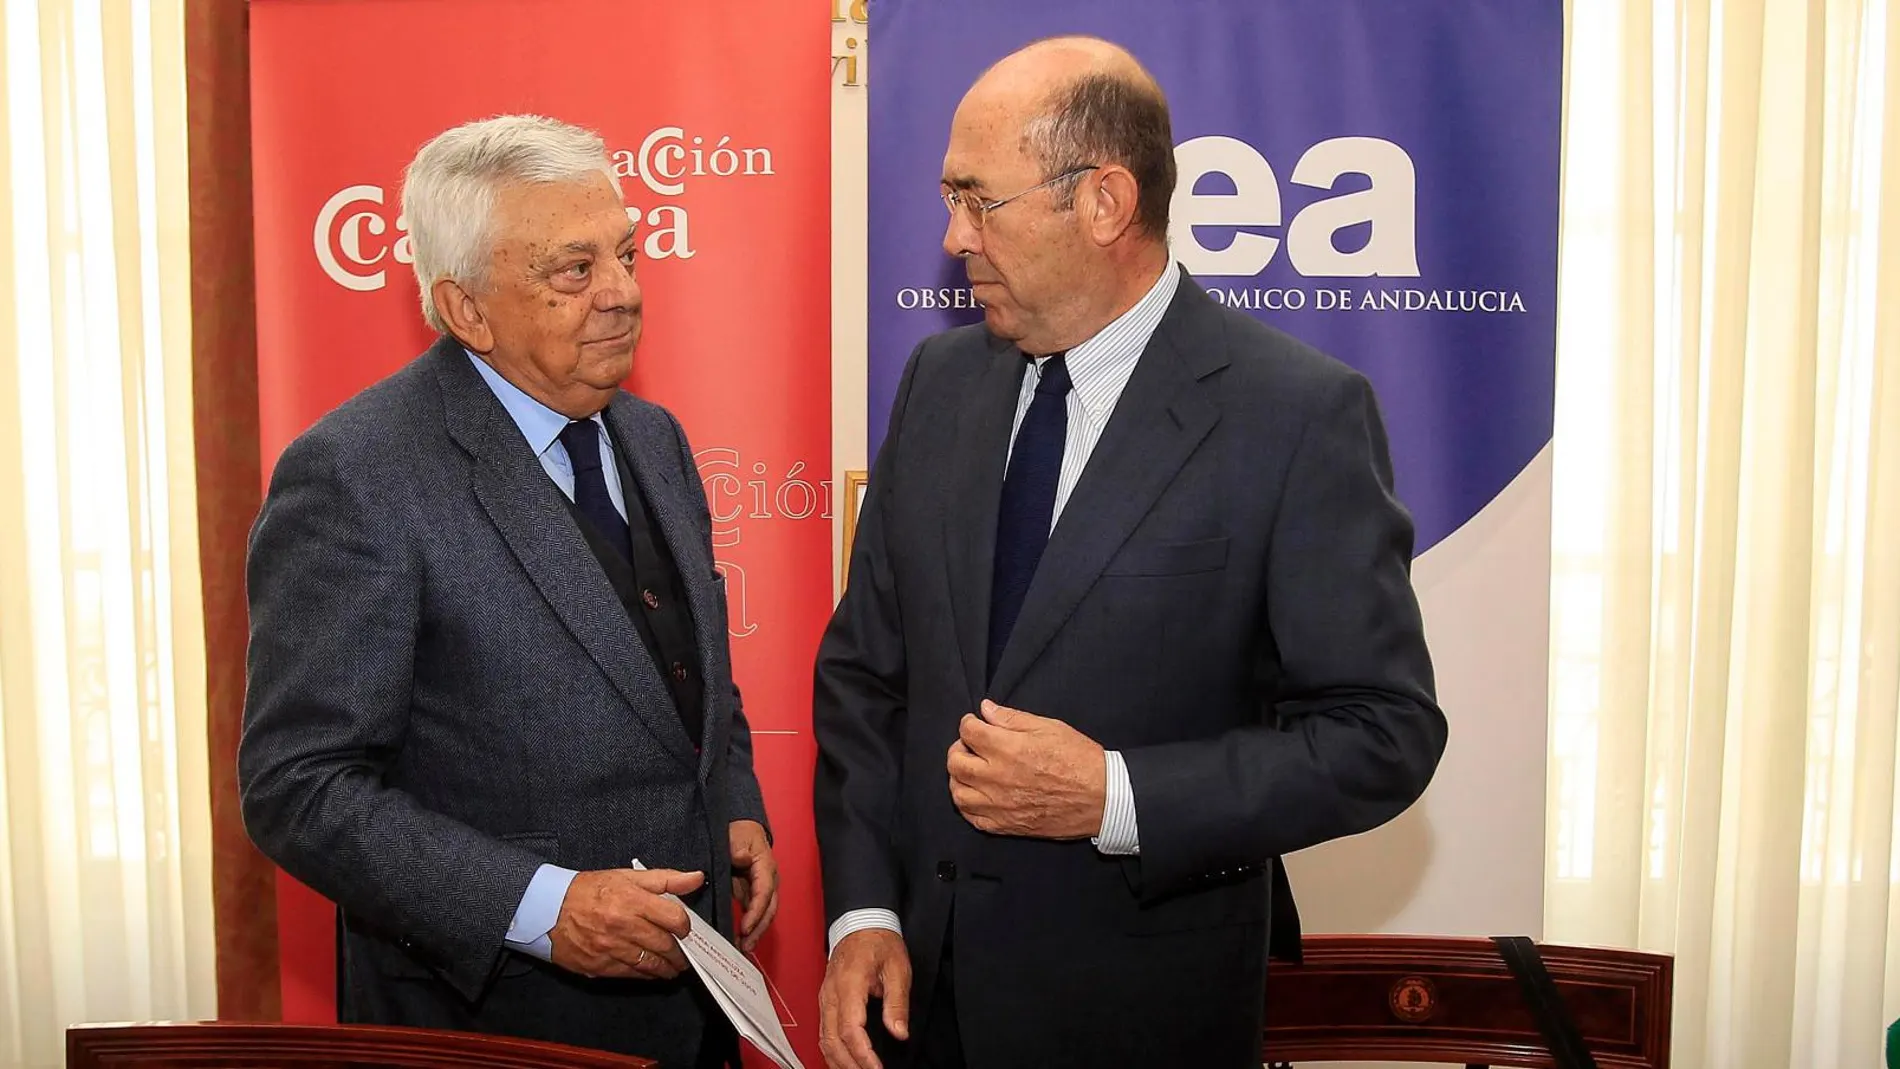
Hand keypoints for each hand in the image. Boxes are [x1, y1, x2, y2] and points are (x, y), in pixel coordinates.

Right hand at [548, 867, 701, 979]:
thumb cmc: (588, 890)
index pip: (674, 918)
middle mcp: (623, 926)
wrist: (547, 909)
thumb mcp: (626, 876)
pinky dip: (646, 974)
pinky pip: (631, 974)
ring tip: (673, 967)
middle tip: (685, 954)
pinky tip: (652, 971)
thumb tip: (696, 878)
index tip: (686, 929)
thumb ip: (665, 879)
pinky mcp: (599, 966)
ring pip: (650, 964)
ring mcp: (611, 949)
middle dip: (680, 952)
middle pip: (665, 945)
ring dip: (667, 967)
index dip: (686, 926)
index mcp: (632, 900)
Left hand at [729, 819, 778, 952]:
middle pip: (769, 909)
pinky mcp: (752, 892)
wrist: (741, 826)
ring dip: (755, 931)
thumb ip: (738, 849)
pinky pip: (754, 911)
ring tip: (744, 947)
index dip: (756, 912)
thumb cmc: (740, 831)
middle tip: (746, 945)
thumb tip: (742, 860)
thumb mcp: (738, 836)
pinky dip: (750, 925)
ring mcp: (762, 888)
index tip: (745, 927)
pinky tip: (741, 937)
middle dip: (759, 929)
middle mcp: (768, 880)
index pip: (764, 893)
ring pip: (764, 913)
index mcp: (766, 867)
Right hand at [819, 928, 910, 1068]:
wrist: (860, 923)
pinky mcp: (826, 1001)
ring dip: (839, 1061)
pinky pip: (824, 1032)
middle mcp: (831, 994)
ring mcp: (825, 998)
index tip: (876, 1068)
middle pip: (832, 1039)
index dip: (862, 1053)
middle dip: (850, 1064)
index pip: (850, 1028)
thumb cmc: (879, 942)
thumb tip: (899, 1032)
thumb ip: (897, 1003)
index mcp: (849, 984)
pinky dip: (832, 1051)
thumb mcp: (898, 969)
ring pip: (824, 1039)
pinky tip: (844, 1062)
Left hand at [947, 699, 1106, 838]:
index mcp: (1008, 749)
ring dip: (959, 778)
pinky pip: (973, 818)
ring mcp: (999, 805)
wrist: (1102, 798)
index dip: (968, 723)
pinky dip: (968, 806)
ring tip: (971, 771)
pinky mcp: (1006, 826)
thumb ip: (1012, 718)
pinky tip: (978, 795)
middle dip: (958, 748)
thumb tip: (986, 709)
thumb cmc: (1080, 760)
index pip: (968, 732)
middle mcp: (997, 778)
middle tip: (970, 746)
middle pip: (955, 762)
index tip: (974, 723)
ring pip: (958, 793)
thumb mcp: (1049, 727)